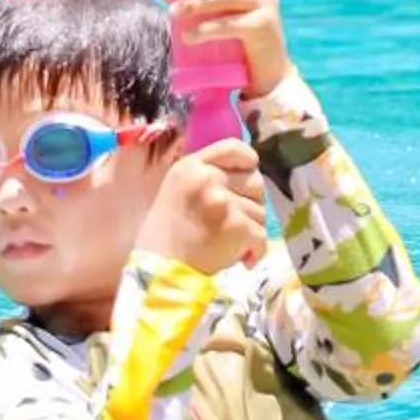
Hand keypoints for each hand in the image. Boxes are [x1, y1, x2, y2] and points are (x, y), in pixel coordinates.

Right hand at [140, 138, 265, 276]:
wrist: (158, 272)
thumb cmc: (165, 236)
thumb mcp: (177, 189)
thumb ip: (205, 176)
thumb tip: (244, 174)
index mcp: (191, 166)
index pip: (234, 147)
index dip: (248, 162)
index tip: (248, 176)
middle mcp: (208, 178)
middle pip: (255, 181)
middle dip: (251, 203)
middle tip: (236, 222)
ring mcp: (223, 201)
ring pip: (260, 211)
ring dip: (251, 229)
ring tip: (231, 243)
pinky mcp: (236, 227)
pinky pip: (261, 235)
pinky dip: (256, 250)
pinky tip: (243, 259)